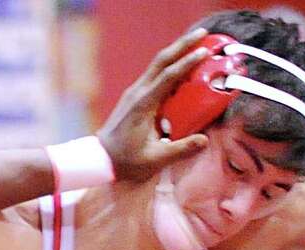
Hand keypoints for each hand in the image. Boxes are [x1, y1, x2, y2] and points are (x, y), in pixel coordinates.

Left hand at [96, 29, 211, 181]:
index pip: (168, 77)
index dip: (187, 63)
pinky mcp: (135, 96)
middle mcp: (138, 93)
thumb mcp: (154, 159)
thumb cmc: (126, 161)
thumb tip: (204, 140)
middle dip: (183, 44)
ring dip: (177, 51)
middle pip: (162, 60)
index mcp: (143, 105)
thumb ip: (180, 150)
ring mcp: (134, 92)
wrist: (100, 158)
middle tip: (204, 33)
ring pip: (157, 64)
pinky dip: (170, 65)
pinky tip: (182, 65)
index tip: (204, 52)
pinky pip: (155, 75)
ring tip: (197, 42)